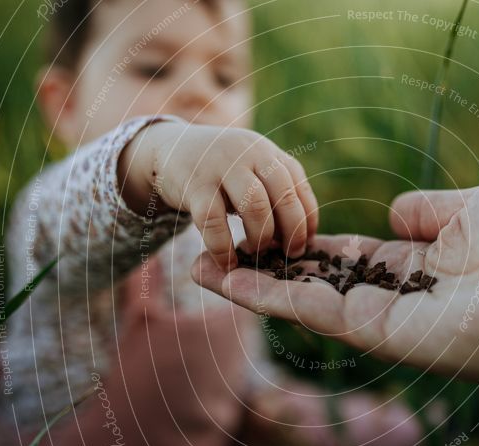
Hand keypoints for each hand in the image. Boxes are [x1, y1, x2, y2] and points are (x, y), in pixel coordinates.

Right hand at [122, 120, 317, 267]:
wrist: (171, 149)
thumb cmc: (222, 171)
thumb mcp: (253, 171)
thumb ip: (277, 193)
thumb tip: (305, 236)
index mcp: (269, 154)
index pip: (300, 190)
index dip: (307, 223)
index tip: (304, 246)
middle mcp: (250, 154)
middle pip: (284, 198)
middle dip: (291, 234)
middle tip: (287, 256)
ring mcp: (221, 167)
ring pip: (255, 208)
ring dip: (260, 239)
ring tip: (255, 253)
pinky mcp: (194, 185)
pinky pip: (214, 223)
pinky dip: (223, 249)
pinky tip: (228, 264)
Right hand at [192, 184, 478, 385]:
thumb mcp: (473, 208)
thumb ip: (427, 212)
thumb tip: (392, 213)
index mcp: (418, 267)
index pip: (347, 257)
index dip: (304, 247)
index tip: (265, 234)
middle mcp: (395, 299)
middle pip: (315, 283)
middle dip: (263, 271)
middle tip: (212, 255)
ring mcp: (385, 321)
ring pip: (302, 302)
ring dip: (250, 287)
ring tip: (199, 269)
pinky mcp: (382, 334)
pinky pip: (315, 309)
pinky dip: (269, 295)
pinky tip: (229, 280)